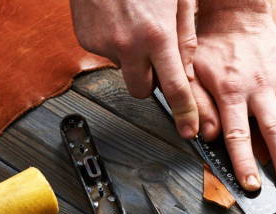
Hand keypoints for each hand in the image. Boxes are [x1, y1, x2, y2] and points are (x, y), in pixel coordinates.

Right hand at [70, 0, 198, 138]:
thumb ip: (184, 37)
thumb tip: (186, 70)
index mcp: (157, 34)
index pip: (175, 87)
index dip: (185, 112)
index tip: (188, 129)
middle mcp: (129, 44)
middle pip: (143, 92)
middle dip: (152, 83)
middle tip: (155, 62)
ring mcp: (104, 43)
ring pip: (125, 71)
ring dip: (134, 60)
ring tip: (135, 28)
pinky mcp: (87, 39)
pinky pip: (108, 54)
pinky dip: (116, 45)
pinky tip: (119, 22)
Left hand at [193, 5, 275, 190]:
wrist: (235, 15)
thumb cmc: (211, 45)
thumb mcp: (191, 72)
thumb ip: (198, 104)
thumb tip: (205, 135)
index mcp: (231, 92)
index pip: (238, 135)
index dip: (244, 162)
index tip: (252, 184)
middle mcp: (259, 89)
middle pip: (274, 131)